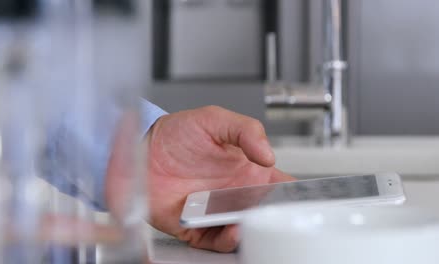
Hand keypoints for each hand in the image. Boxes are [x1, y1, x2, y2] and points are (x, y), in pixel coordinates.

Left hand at [106, 106, 293, 252]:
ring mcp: (216, 212)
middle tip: (273, 217)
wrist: (141, 149)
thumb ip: (246, 131)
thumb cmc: (176, 133)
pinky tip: (230, 230)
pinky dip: (226, 241)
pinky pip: (216, 241)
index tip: (303, 201)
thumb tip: (268, 155)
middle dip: (272, 219)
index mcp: (247, 170)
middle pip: (264, 214)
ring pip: (243, 231)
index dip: (295, 195)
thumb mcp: (214, 120)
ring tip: (247, 224)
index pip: (280, 187)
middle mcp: (234, 194)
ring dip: (250, 232)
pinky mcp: (196, 227)